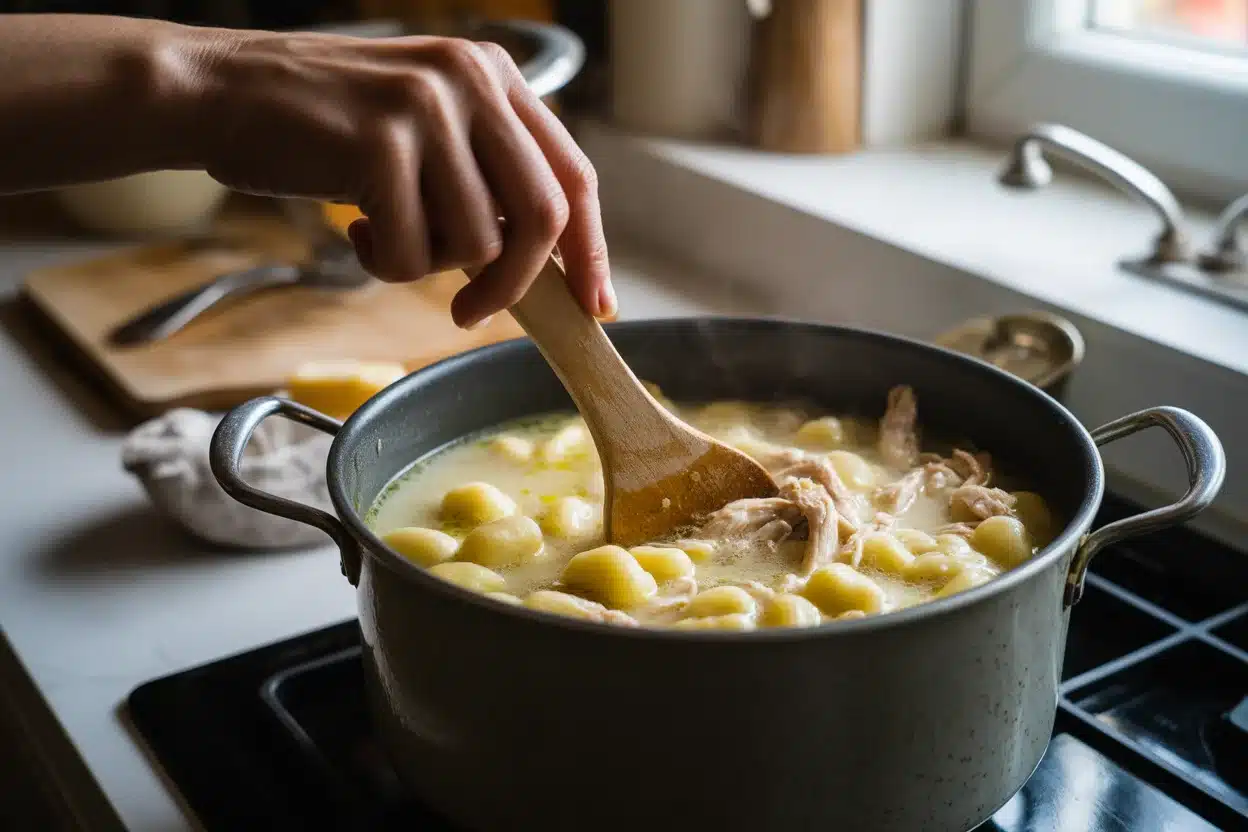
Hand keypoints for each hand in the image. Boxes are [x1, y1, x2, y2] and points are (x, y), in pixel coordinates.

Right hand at [194, 30, 611, 327]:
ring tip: (383, 231)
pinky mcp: (381, 143)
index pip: (573, 175)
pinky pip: (413, 253)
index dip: (591, 249)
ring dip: (428, 264)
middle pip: (541, 217)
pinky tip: (356, 227)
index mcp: (495, 75)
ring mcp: (427, 107)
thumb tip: (546, 263)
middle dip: (515, 285)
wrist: (221, 91)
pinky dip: (386, 263)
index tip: (596, 306)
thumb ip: (485, 174)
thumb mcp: (425, 127)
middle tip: (472, 312)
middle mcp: (473, 80)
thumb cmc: (324, 125)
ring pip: (476, 243)